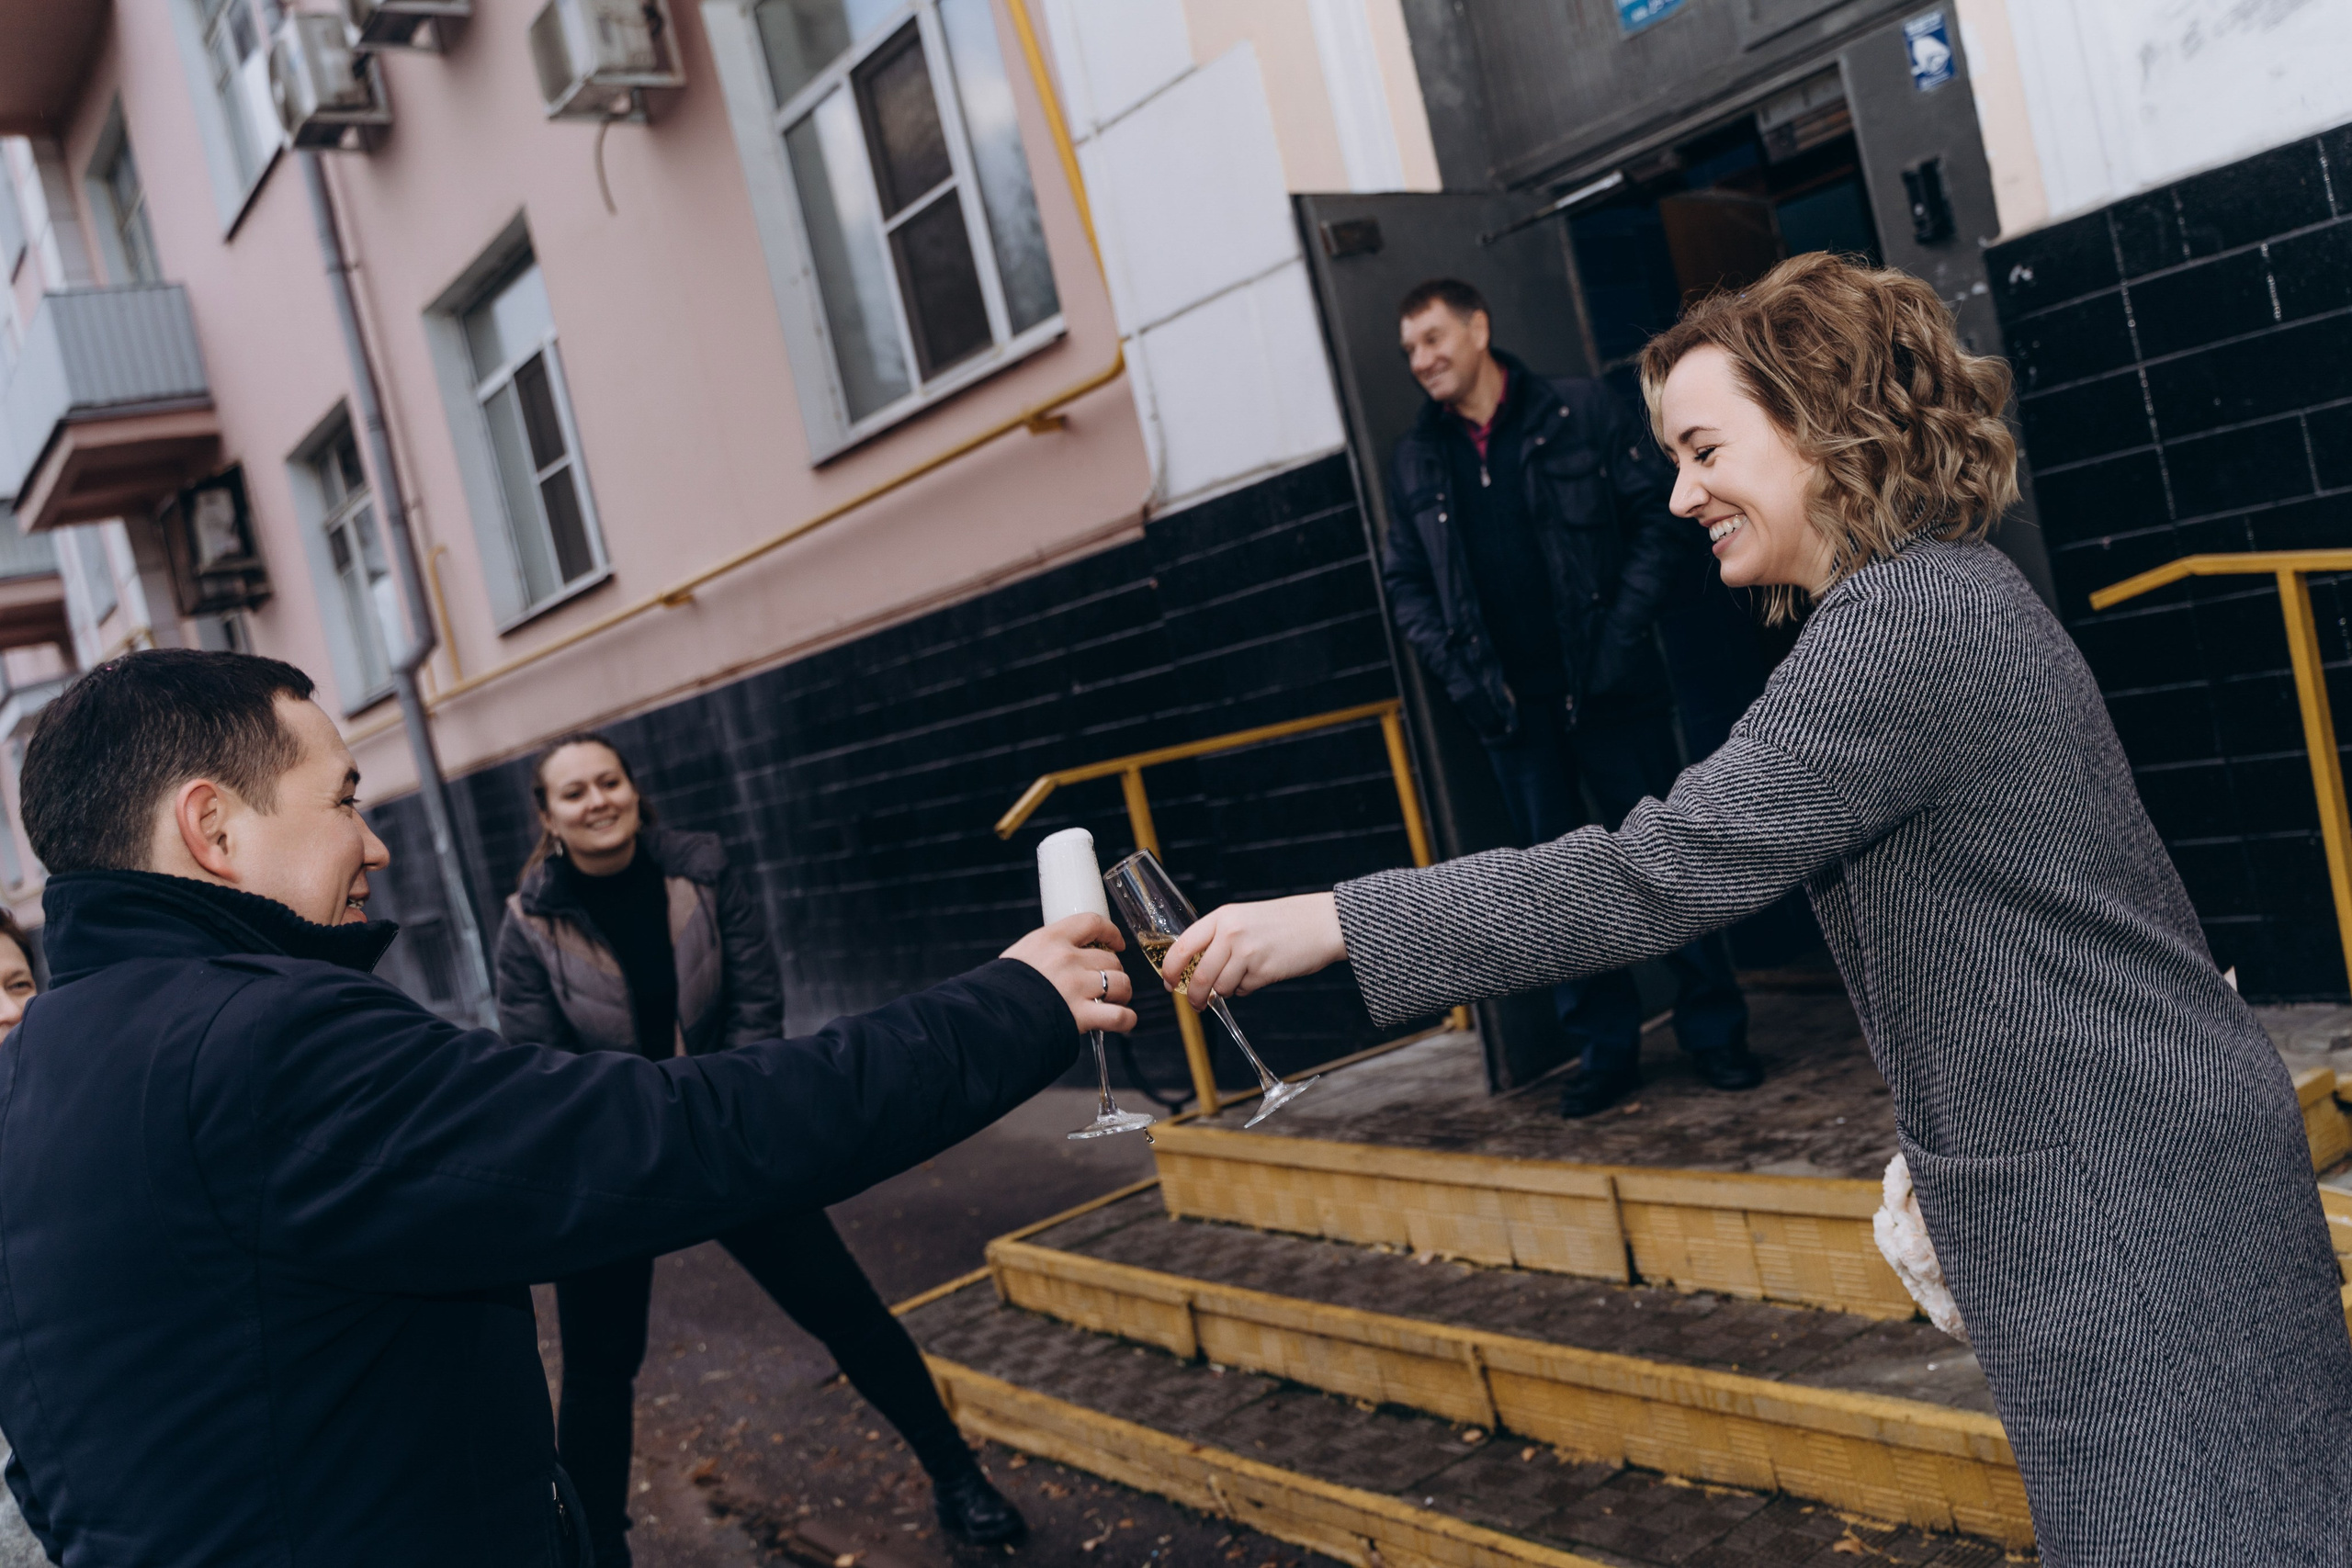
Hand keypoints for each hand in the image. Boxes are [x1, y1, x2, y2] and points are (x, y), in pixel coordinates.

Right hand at [1002, 914, 1137, 1034]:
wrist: (989, 1017)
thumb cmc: (1000, 989)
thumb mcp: (1021, 955)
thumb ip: (1046, 951)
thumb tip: (1065, 956)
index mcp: (1051, 939)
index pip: (1092, 922)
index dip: (1111, 932)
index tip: (1117, 942)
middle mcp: (1067, 959)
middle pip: (1111, 958)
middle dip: (1114, 971)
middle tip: (1107, 983)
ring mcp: (1076, 987)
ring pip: (1121, 983)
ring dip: (1122, 993)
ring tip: (1114, 1001)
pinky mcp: (1081, 1015)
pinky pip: (1119, 1015)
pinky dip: (1126, 1019)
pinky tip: (1123, 1021)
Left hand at [1157, 893, 1345, 1009]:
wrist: (1323, 922)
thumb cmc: (1282, 922)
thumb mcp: (1243, 919)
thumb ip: (1218, 938)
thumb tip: (1192, 967)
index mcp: (1221, 918)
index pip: (1182, 947)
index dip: (1170, 969)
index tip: (1168, 982)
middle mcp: (1230, 934)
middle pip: (1198, 975)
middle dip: (1193, 995)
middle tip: (1195, 1004)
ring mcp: (1247, 953)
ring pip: (1219, 987)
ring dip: (1225, 991)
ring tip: (1241, 978)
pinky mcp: (1263, 971)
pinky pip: (1242, 990)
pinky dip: (1246, 988)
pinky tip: (1260, 973)